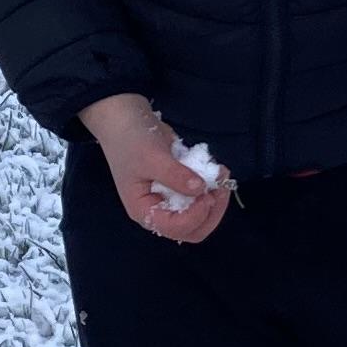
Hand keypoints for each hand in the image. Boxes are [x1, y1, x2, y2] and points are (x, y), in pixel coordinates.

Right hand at [81, 92, 232, 244]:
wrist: (125, 117)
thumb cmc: (131, 140)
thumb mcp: (152, 157)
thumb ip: (175, 176)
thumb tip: (201, 189)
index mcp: (144, 210)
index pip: (174, 228)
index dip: (195, 216)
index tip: (206, 194)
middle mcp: (158, 209)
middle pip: (191, 229)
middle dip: (211, 212)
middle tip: (221, 187)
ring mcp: (171, 198)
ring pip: (200, 214)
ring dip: (216, 198)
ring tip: (221, 174)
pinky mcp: (180, 185)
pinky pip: (201, 195)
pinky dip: (213, 186)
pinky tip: (216, 169)